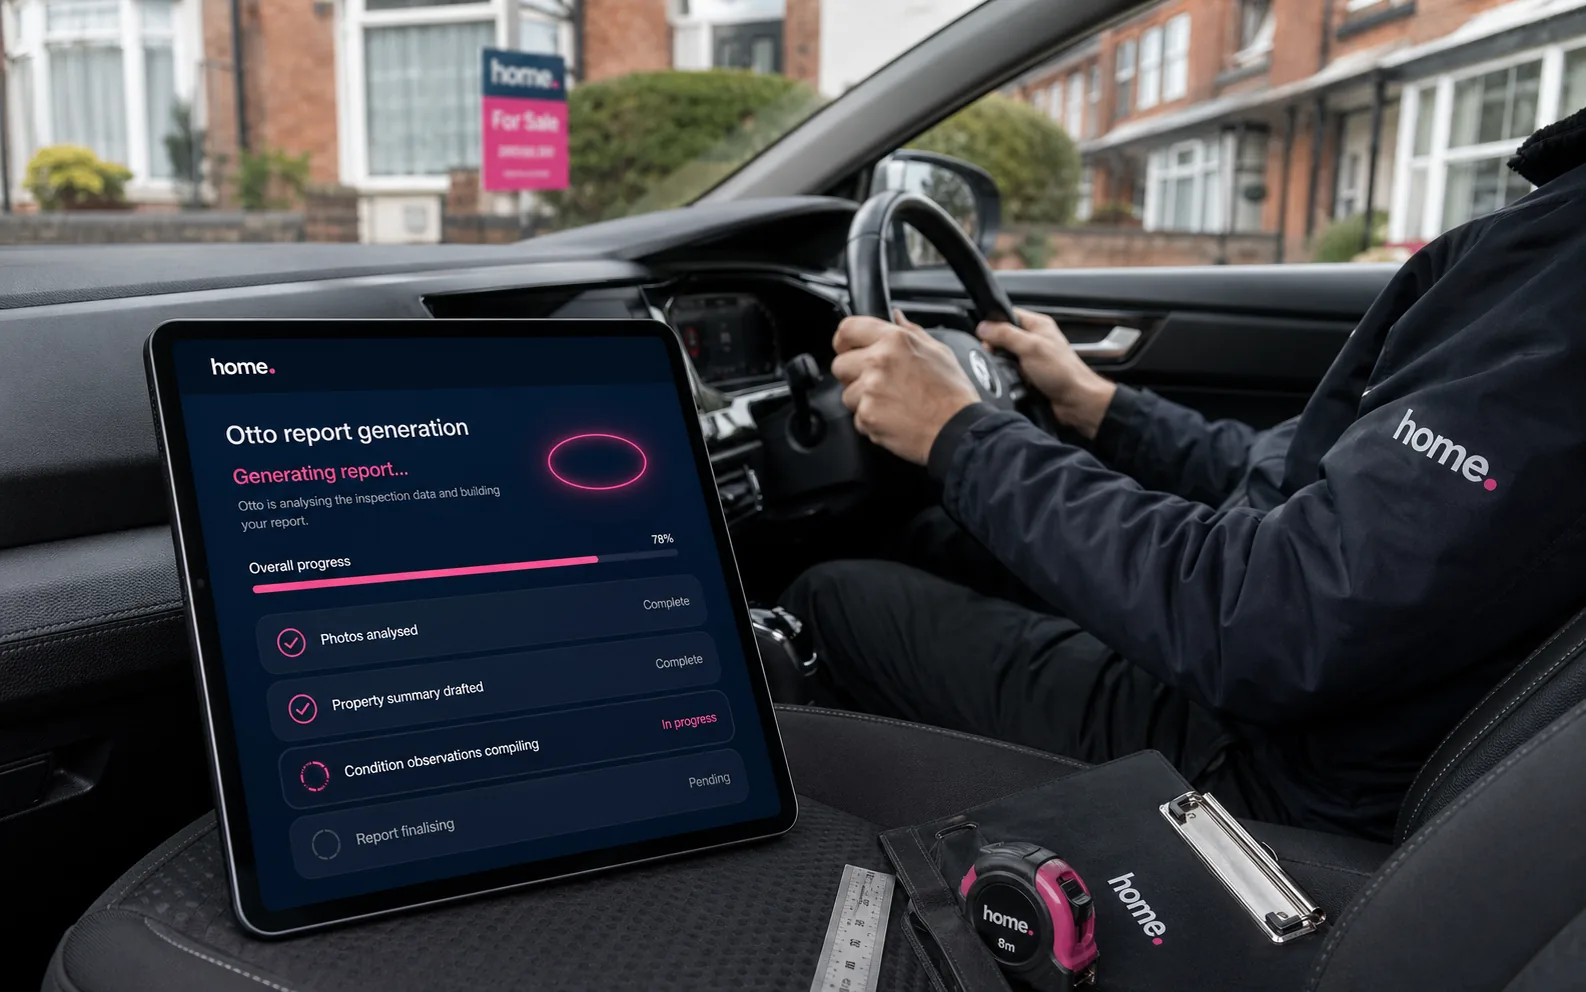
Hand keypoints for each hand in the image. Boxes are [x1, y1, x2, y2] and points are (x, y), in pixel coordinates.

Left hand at [830, 310, 981, 464]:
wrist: (958, 429)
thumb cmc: (952, 393)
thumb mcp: (938, 351)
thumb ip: (911, 331)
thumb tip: (896, 316)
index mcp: (895, 340)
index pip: (848, 328)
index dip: (843, 340)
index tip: (846, 349)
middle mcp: (879, 361)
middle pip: (839, 365)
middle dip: (851, 375)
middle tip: (874, 383)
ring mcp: (870, 390)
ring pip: (846, 394)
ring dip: (862, 401)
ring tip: (891, 403)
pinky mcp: (868, 416)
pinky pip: (857, 418)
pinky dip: (871, 421)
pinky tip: (893, 418)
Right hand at [976, 308, 1116, 438]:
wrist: (1075, 401)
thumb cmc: (1063, 372)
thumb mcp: (1030, 347)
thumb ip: (1005, 334)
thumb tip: (983, 327)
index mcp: (1038, 325)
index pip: (1008, 315)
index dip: (994, 323)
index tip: (985, 335)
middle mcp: (1035, 340)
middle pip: (1003, 337)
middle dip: (996, 348)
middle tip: (997, 355)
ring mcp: (1032, 358)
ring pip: (1005, 357)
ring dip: (1003, 365)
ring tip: (1010, 371)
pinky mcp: (1029, 375)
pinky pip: (1010, 373)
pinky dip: (1008, 378)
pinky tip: (1013, 381)